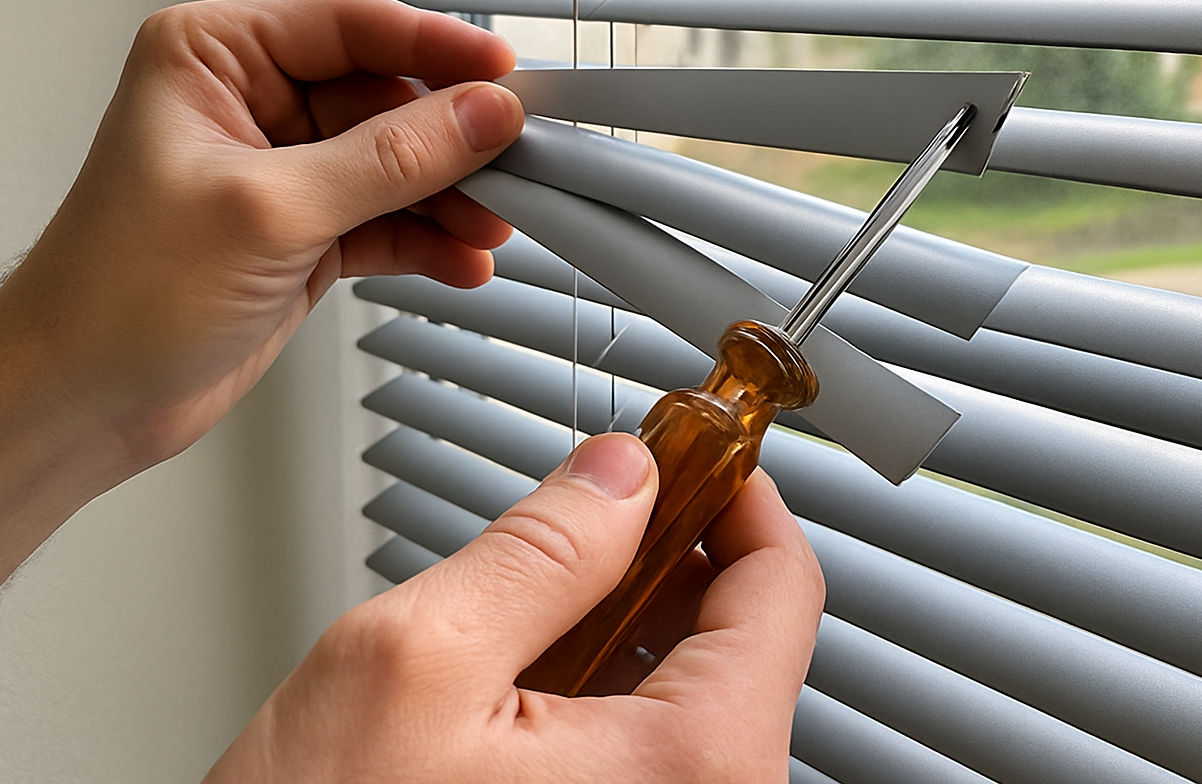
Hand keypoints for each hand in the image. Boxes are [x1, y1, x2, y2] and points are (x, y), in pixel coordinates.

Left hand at [0, 0, 520, 617]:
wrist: (82, 400)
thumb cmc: (117, 294)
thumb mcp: (269, 210)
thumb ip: (389, 159)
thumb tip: (479, 115)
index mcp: (214, 57)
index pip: (349, 25)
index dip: (434, 45)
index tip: (503, 73)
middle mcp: (249, 104)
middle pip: (385, 95)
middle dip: (452, 137)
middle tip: (513, 161)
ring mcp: (281, 171)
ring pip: (396, 162)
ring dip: (449, 196)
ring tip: (491, 225)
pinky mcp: (303, 232)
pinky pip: (388, 219)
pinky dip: (427, 240)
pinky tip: (460, 261)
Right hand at [203, 434, 824, 783]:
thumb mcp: (417, 662)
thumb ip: (540, 549)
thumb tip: (621, 475)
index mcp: (695, 768)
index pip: (785, 588)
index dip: (737, 495)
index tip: (696, 450)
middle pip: (750, 639)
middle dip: (676, 556)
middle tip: (605, 509)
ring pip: (701, 692)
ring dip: (640, 620)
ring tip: (549, 597)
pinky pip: (658, 750)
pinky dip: (617, 688)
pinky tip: (539, 676)